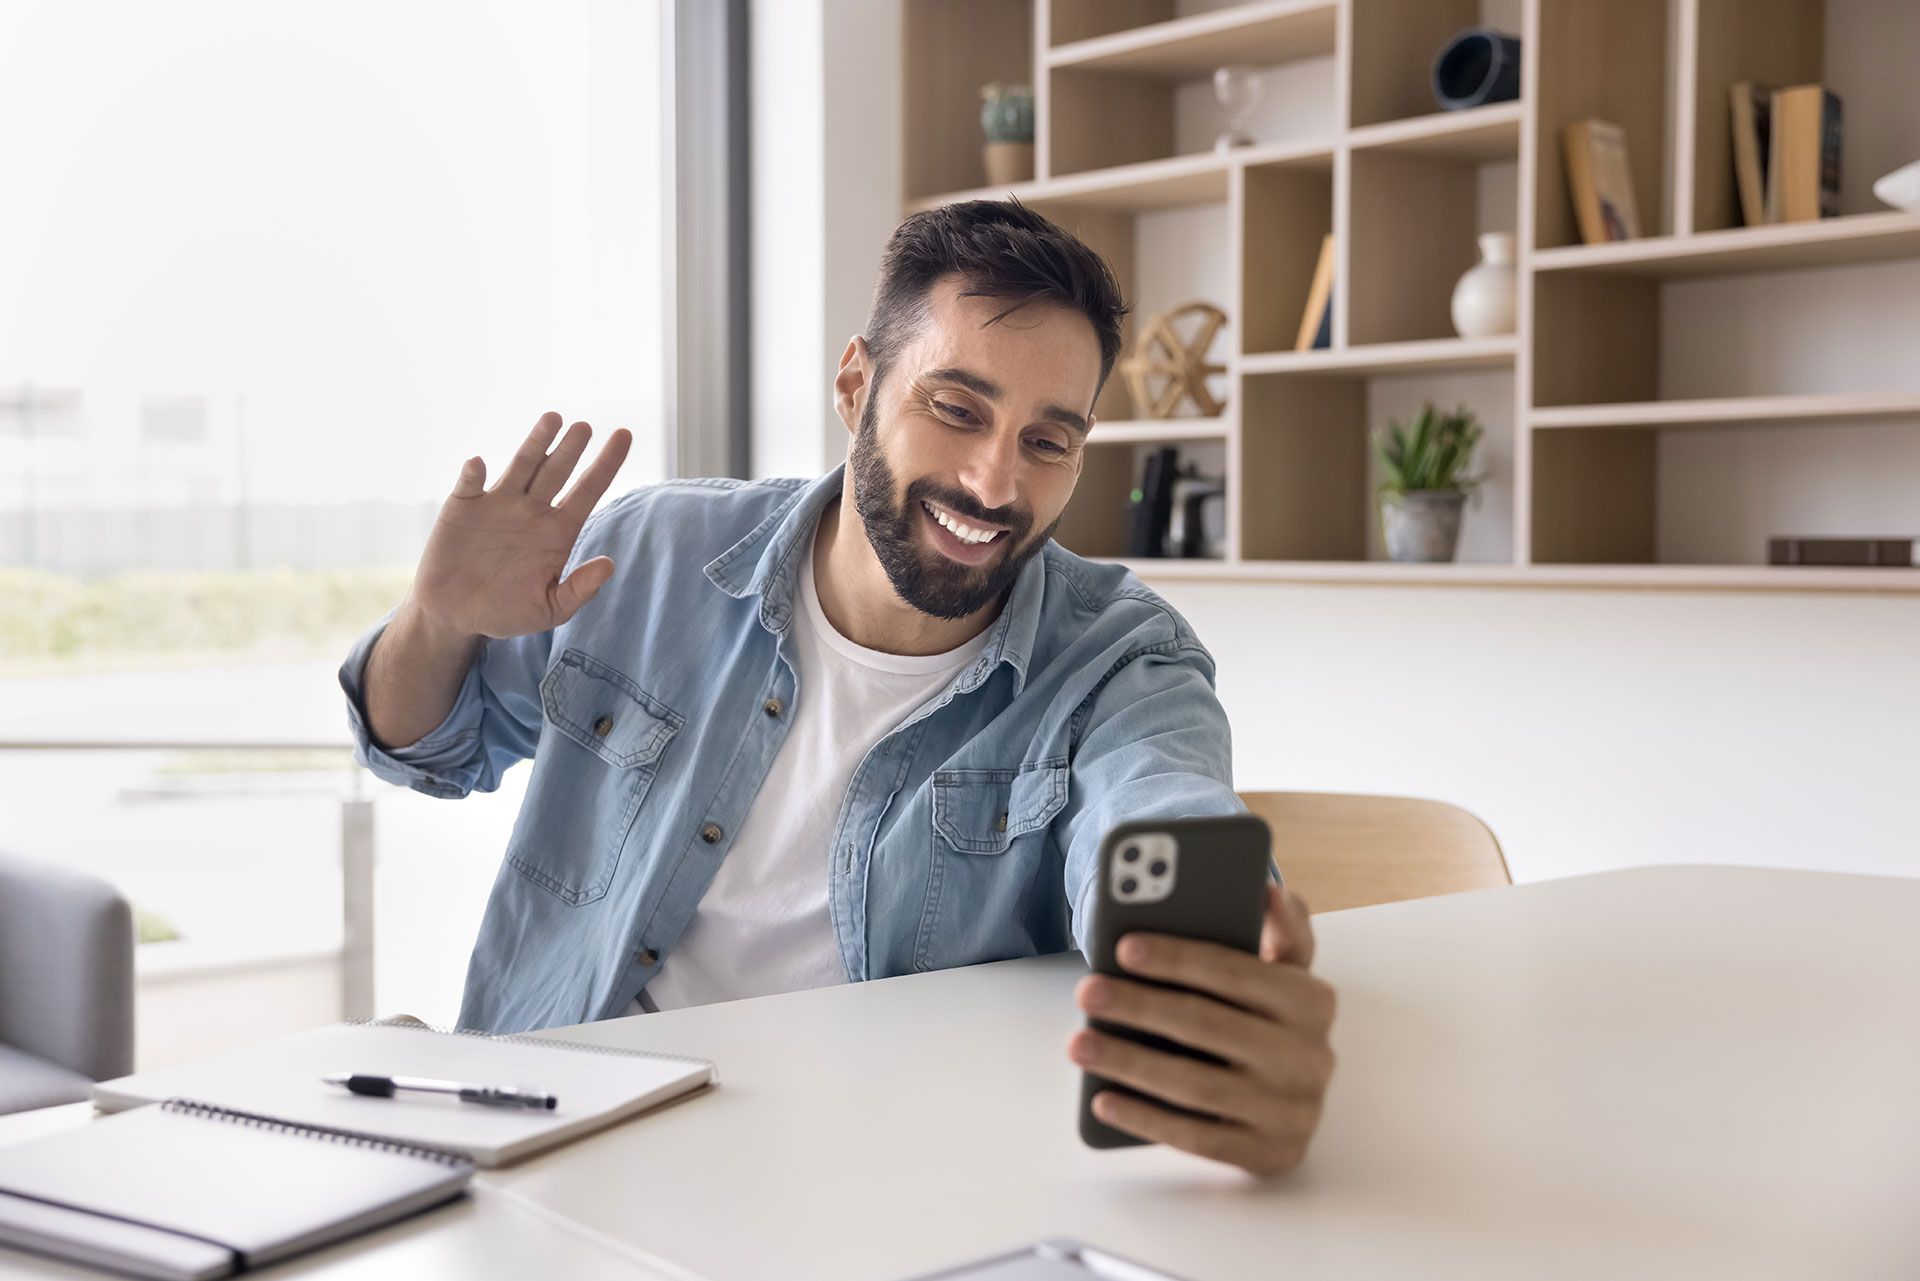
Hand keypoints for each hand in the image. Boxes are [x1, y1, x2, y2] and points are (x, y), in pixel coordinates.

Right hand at [405, 411, 631, 639]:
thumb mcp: (548, 610)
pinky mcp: (464, 507)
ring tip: (553, 419)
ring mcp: (498, 504)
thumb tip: (609, 565)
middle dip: (572, 448)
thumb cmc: (505, 612)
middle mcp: (532, 510)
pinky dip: (474, 474)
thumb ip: (578, 590)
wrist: (455, 615)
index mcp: (558, 531)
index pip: (589, 490)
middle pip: (558, 471)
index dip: (607, 463)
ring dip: (536, 443)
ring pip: (522, 466)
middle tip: (585, 427)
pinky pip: (470, 484)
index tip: (624, 435)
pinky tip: (479, 465)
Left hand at [1069, 884, 1335, 1174]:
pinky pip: (1198, 1139)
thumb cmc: (1267, 1015)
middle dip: (1141, 1006)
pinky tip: (1103, 1098)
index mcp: (1313, 1000)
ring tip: (1079, 1044)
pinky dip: (1146, 1119)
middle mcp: (1312, 1058)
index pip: (1238, 972)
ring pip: (1197, 1085)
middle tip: (1088, 991)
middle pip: (1209, 1026)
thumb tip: (1266, 891)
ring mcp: (1293, 1112)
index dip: (1180, 958)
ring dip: (1129, 1063)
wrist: (1293, 1094)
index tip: (1124, 946)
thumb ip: (1278, 925)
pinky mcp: (1271, 1155)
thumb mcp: (1281, 968)